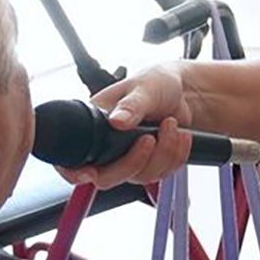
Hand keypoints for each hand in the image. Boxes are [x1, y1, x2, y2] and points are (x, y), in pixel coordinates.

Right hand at [62, 64, 194, 187]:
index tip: (90, 172)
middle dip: (133, 162)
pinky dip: (176, 155)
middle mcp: (108, 145)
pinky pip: (162, 174)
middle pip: (107, 177)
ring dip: (163, 153)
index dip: (75, 172)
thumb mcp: (143, 88)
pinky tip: (179, 135)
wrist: (185, 92)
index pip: (74, 159)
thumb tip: (116, 122)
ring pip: (140, 177)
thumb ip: (130, 106)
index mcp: (96, 124)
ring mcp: (129, 157)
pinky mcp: (150, 163)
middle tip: (149, 139)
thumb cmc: (157, 83)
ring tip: (171, 124)